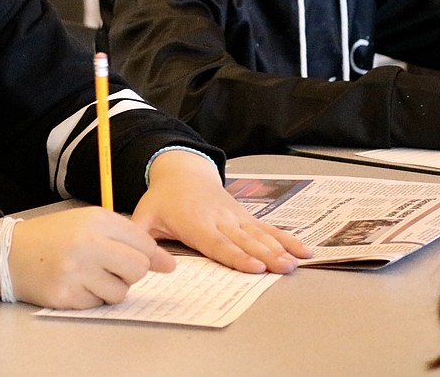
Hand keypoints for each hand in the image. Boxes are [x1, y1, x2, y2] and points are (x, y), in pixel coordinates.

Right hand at [0, 207, 174, 308]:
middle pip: (137, 268)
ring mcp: (76, 271)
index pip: (144, 243)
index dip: (151, 255)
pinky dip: (92, 297)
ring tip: (91, 275)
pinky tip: (76, 284)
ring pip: (120, 292)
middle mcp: (87, 243)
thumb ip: (128, 238)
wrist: (12, 253)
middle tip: (113, 267)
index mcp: (96, 219)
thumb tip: (169, 264)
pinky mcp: (66, 295)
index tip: (153, 262)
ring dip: (111, 287)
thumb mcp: (89, 223)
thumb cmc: (55, 236)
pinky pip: (98, 304)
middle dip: (131, 272)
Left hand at [131, 150, 310, 273]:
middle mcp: (219, 219)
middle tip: (282, 268)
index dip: (236, 256)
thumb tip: (137, 258)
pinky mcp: (245, 217)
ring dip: (279, 249)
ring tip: (294, 262)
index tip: (254, 267)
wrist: (182, 170)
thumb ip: (139, 235)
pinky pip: (268, 228)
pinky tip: (303, 250)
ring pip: (259, 234)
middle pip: (245, 240)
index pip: (218, 243)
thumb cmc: (163, 198)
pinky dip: (286, 238)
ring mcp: (235, 217)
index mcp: (195, 222)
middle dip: (265, 255)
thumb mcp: (145, 214)